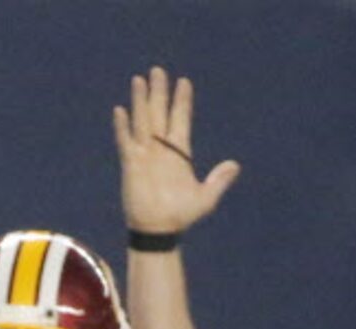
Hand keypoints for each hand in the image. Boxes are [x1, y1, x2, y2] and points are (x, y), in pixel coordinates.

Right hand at [115, 66, 239, 239]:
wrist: (158, 230)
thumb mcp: (206, 199)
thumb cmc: (181, 216)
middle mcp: (161, 148)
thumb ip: (219, 181)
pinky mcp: (131, 163)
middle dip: (159, 91)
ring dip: (141, 100)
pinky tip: (120, 110)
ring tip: (139, 79)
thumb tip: (234, 165)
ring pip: (142, 119)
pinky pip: (125, 140)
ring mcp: (145, 154)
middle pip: (159, 112)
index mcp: (180, 151)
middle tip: (158, 70)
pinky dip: (122, 126)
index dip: (182, 100)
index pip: (181, 118)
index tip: (184, 82)